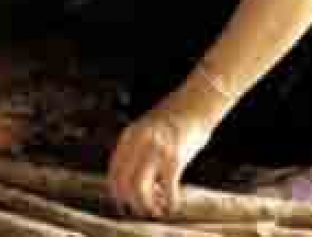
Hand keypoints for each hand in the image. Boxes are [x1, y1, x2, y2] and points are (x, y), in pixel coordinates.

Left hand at [107, 100, 213, 218]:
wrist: (198, 101)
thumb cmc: (176, 117)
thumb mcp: (147, 128)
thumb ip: (138, 148)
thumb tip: (135, 178)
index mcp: (129, 136)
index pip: (113, 172)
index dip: (117, 192)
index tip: (124, 203)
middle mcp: (139, 143)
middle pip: (123, 184)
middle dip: (131, 203)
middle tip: (141, 211)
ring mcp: (156, 150)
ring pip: (140, 190)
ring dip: (147, 206)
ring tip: (157, 210)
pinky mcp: (175, 158)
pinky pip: (168, 189)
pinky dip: (169, 202)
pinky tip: (173, 205)